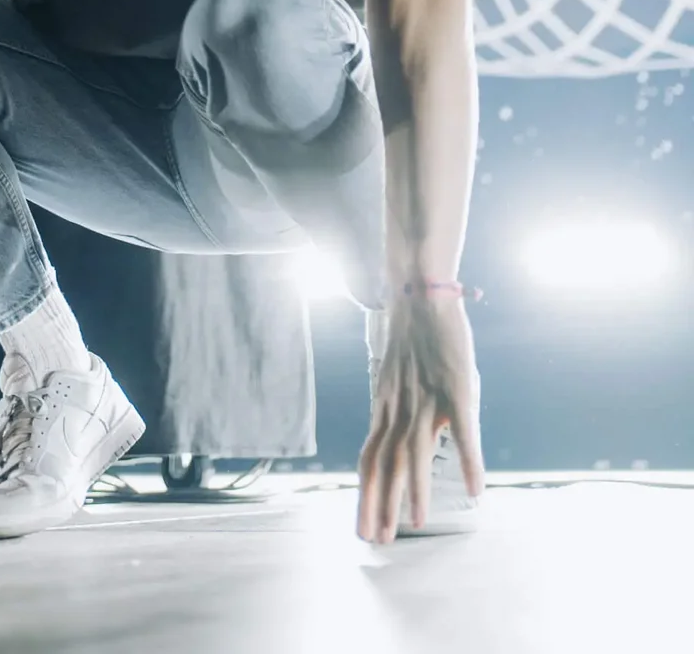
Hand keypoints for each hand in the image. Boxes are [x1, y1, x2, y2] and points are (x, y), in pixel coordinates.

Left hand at [357, 294, 483, 544]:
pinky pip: (464, 430)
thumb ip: (394, 413)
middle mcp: (400, 409)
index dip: (365, 494)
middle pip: (386, 463)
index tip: (361, 527)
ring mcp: (427, 400)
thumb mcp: (395, 381)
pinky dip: (469, 460)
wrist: (422, 298)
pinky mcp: (456, 390)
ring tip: (417, 523)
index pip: (369, 460)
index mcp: (385, 409)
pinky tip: (475, 488)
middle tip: (378, 540)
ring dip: (417, 490)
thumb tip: (396, 442)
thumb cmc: (413, 342)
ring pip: (417, 451)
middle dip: (380, 503)